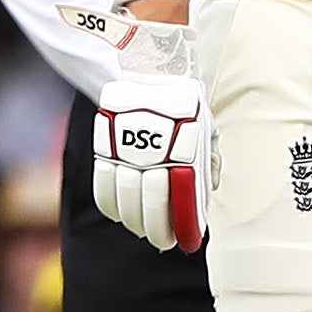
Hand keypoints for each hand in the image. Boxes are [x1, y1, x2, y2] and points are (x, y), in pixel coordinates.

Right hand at [84, 13, 206, 252]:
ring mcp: (126, 149)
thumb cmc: (186, 104)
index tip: (188, 243)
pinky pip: (102, 183)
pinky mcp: (105, 145)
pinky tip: (119, 214)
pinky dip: (111, 203)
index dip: (185, 224)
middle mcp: (154, 151)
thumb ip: (207, 160)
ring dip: (134, 220)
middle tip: (164, 242)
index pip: (184, 197)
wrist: (152, 69)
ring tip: (143, 231)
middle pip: (151, 202)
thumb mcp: (206, 128)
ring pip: (124, 197)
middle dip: (158, 228)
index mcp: (186, 148)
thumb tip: (209, 191)